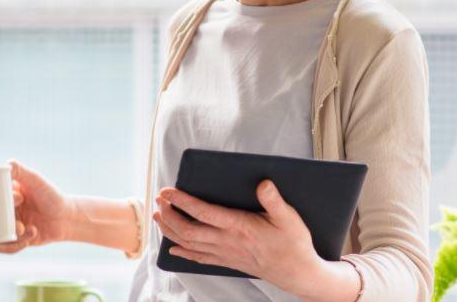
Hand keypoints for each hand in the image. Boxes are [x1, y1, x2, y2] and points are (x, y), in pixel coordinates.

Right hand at [0, 160, 74, 253]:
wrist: (67, 217)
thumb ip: (20, 170)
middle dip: (6, 221)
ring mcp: (11, 226)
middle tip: (20, 221)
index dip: (3, 201)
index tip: (20, 198)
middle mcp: (7, 211)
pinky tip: (29, 238)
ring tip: (27, 230)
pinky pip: (5, 248)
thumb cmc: (51, 196)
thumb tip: (6, 164)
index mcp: (7, 196)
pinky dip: (13, 247)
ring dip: (11, 235)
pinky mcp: (18, 240)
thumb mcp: (35, 180)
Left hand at [153, 180, 327, 294]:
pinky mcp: (228, 261)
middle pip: (188, 230)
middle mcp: (227, 241)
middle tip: (160, 200)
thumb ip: (274, 200)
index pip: (203, 213)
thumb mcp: (289, 218)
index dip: (182, 201)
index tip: (168, 191)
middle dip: (170, 215)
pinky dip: (183, 252)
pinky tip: (173, 247)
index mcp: (239, 227)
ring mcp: (225, 253)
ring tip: (158, 217)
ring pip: (189, 244)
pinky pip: (199, 258)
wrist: (298, 274)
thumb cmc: (294, 244)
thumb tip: (263, 183)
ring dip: (170, 231)